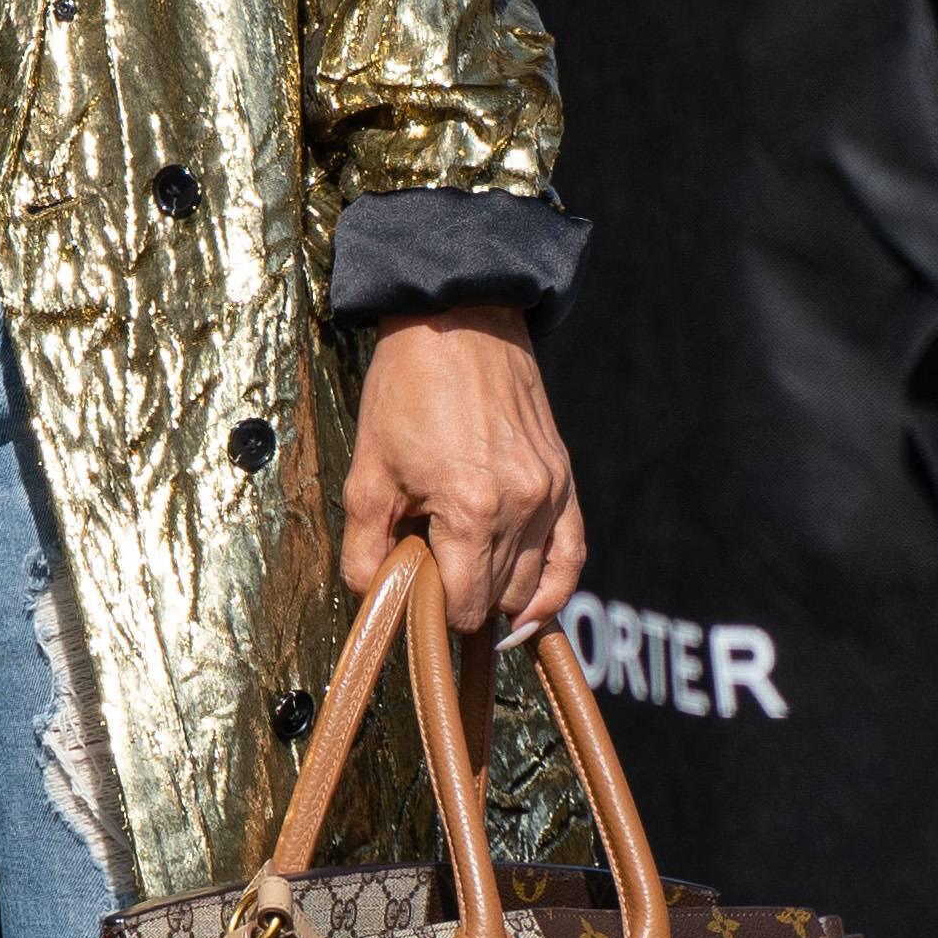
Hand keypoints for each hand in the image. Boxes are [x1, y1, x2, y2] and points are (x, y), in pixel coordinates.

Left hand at [342, 308, 583, 642]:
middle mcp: (521, 507)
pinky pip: (573, 555)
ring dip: (498, 593)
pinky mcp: (564, 480)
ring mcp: (549, 494)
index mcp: (471, 510)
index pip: (464, 606)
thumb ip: (364, 549)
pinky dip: (554, 589)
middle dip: (462, 601)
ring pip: (532, 584)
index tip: (411, 595)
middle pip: (498, 600)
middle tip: (428, 576)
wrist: (457, 323)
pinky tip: (531, 614)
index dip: (433, 612)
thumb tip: (375, 596)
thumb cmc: (407, 390)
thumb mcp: (365, 474)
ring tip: (463, 576)